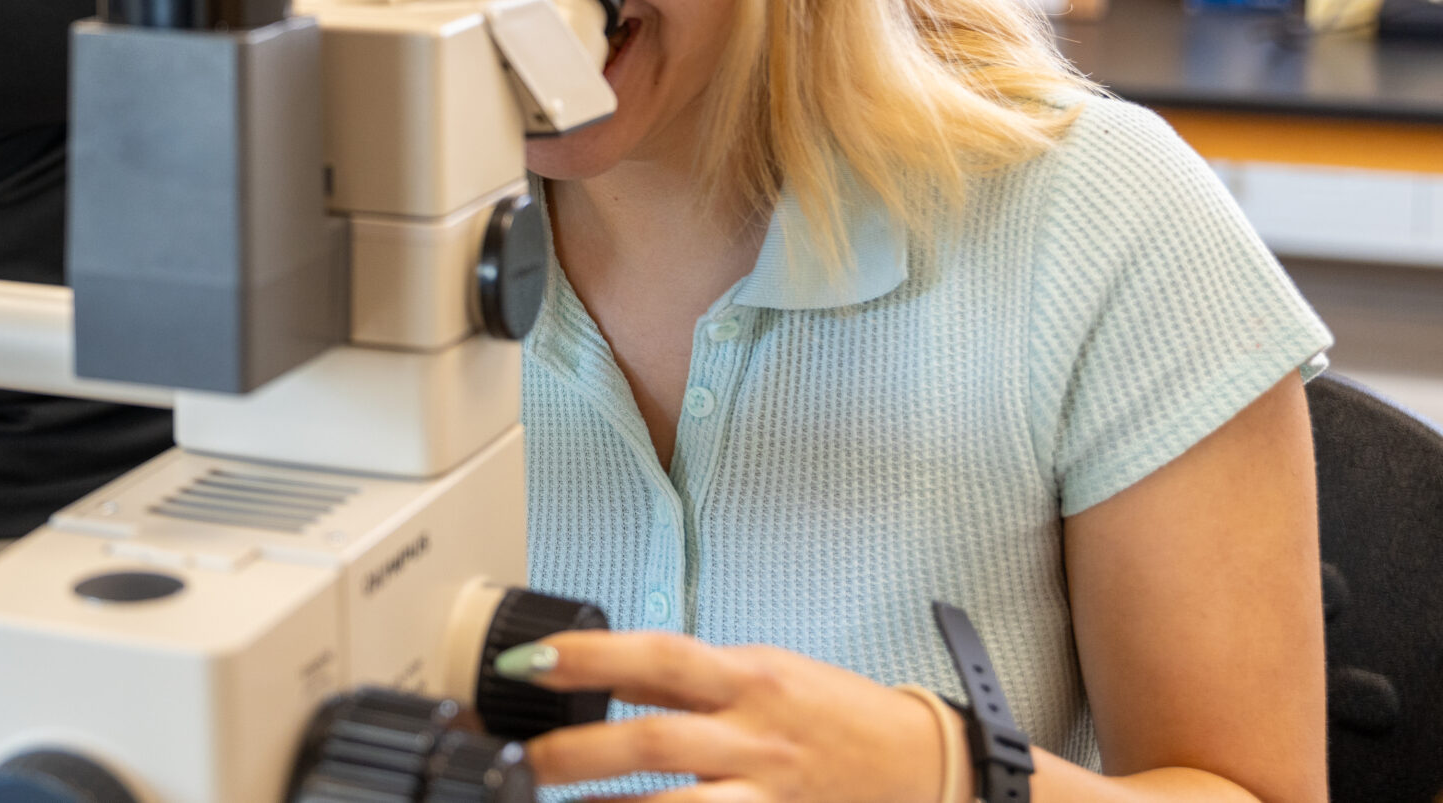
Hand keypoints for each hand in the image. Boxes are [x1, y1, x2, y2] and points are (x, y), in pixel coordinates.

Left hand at [498, 630, 953, 802]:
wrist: (922, 767)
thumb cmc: (834, 715)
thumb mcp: (763, 672)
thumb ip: (683, 677)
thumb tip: (606, 668)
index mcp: (749, 677)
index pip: (658, 656)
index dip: (591, 657)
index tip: (531, 660)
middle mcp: (756, 736)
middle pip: (654, 742)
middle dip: (577, 752)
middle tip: (520, 758)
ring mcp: (767, 793)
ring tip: (547, 802)